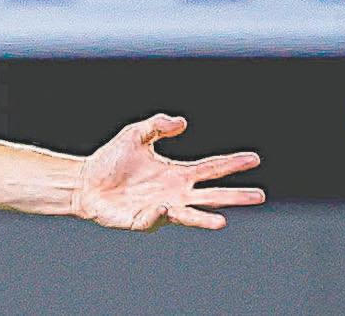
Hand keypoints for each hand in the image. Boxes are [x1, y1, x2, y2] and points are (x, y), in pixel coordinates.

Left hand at [74, 113, 264, 230]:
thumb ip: (158, 125)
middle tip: (259, 196)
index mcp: (177, 173)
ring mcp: (162, 209)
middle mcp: (175, 193)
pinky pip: (156, 218)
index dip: (232, 163)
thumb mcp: (135, 135)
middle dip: (235, 196)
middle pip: (211, 195)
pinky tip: (164, 206)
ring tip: (222, 221)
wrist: (86, 181)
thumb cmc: (111, 160)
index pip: (211, 168)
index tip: (253, 159)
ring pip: (191, 215)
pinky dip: (161, 213)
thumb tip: (183, 122)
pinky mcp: (144, 220)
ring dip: (206, 219)